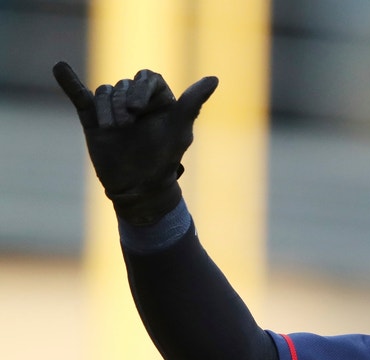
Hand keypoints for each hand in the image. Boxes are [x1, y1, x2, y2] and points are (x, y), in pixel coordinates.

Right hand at [52, 61, 218, 225]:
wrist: (138, 187)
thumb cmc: (164, 158)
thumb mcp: (179, 130)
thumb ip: (192, 103)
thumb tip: (215, 78)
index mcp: (159, 99)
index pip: (147, 78)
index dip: (141, 89)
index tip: (137, 108)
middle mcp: (135, 101)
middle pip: (124, 85)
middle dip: (122, 103)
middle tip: (127, 125)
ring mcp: (113, 109)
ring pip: (104, 93)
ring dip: (107, 109)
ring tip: (114, 129)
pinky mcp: (93, 118)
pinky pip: (80, 95)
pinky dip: (69, 82)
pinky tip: (60, 68)